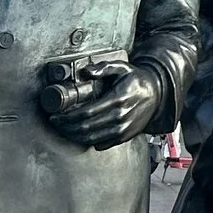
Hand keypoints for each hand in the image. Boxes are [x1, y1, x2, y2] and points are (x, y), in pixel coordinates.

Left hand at [47, 63, 162, 149]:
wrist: (157, 95)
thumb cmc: (136, 80)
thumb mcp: (122, 68)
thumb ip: (103, 68)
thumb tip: (86, 72)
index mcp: (118, 99)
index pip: (86, 113)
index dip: (67, 117)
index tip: (56, 116)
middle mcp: (120, 116)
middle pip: (86, 127)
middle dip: (66, 127)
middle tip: (56, 123)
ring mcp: (123, 129)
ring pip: (91, 138)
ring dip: (73, 136)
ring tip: (64, 130)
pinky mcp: (124, 137)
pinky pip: (101, 144)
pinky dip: (87, 141)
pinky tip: (79, 134)